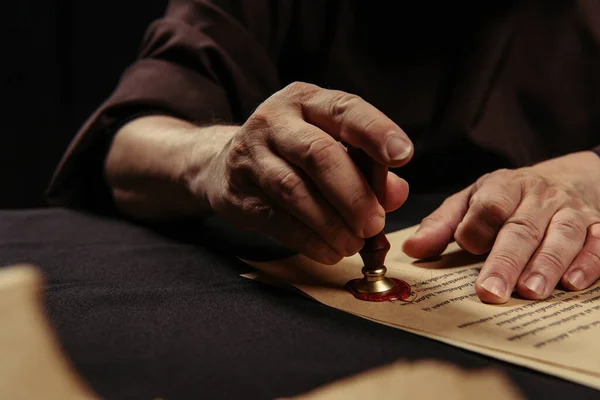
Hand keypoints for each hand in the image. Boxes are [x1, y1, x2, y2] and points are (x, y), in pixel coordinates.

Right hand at [197, 82, 412, 263]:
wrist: (227, 164)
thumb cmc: (293, 154)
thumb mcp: (331, 145)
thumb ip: (367, 167)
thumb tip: (397, 194)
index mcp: (306, 101)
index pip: (344, 110)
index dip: (375, 131)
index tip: (403, 155)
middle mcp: (275, 121)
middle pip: (319, 154)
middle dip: (353, 193)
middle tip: (375, 223)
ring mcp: (251, 155)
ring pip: (295, 190)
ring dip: (331, 223)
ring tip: (354, 243)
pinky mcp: (238, 192)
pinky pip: (277, 218)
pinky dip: (309, 239)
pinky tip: (330, 251)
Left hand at [403, 151, 599, 303]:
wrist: (562, 179)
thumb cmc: (506, 198)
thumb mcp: (470, 201)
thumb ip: (442, 225)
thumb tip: (412, 248)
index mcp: (504, 186)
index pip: (489, 205)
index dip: (477, 226)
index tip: (467, 247)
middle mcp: (539, 196)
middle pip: (521, 227)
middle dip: (506, 260)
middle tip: (491, 291)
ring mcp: (571, 211)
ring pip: (561, 236)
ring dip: (546, 265)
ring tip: (531, 291)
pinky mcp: (597, 226)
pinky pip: (599, 243)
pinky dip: (588, 263)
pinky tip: (573, 283)